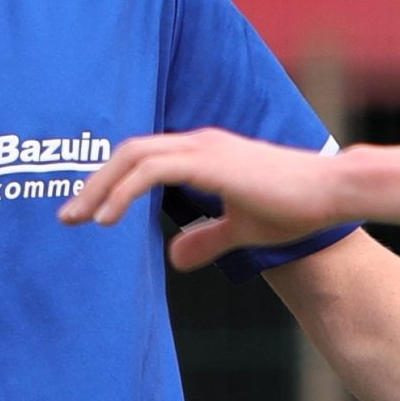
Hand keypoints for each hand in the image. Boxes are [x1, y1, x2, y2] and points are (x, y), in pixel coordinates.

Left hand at [59, 130, 343, 270]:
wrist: (332, 194)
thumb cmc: (296, 208)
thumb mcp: (242, 229)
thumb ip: (207, 239)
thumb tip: (174, 257)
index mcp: (204, 151)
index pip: (143, 157)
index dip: (111, 182)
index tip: (87, 213)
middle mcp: (199, 142)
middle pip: (128, 152)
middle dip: (93, 184)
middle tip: (67, 218)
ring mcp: (204, 148)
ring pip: (133, 156)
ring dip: (99, 187)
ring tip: (78, 220)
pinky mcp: (210, 162)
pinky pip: (151, 170)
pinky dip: (123, 191)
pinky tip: (106, 219)